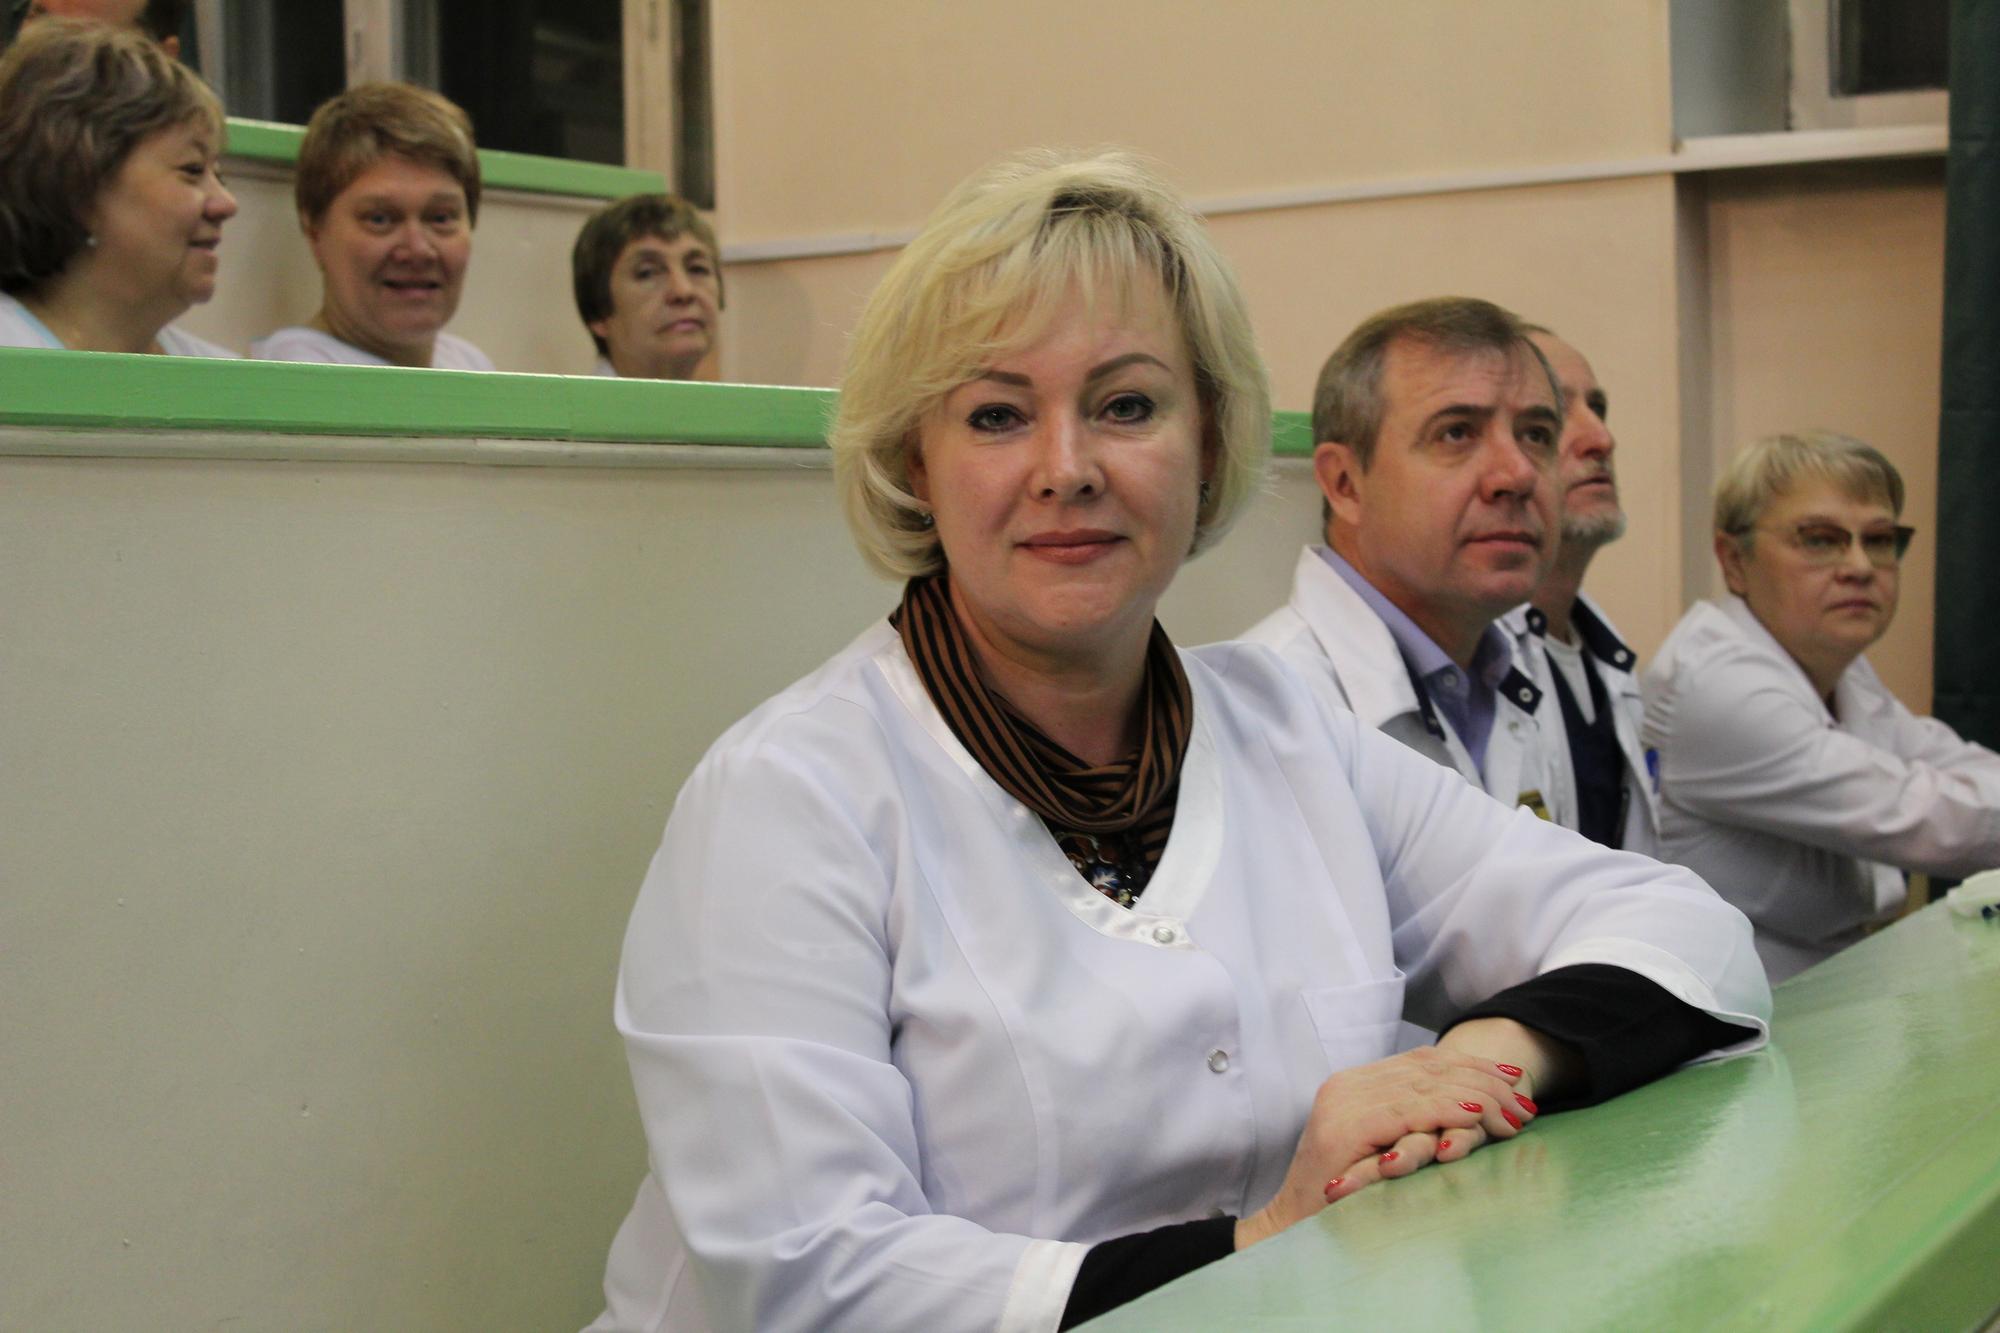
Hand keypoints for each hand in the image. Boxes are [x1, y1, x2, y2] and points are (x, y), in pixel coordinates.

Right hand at [1329, 1017, 1575, 1197]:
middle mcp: (1348, 1084)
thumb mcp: (1375, 1147)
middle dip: (1485, 1082)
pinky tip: (1476, 1116)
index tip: (1512, 1080)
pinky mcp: (1346, 1128)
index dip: (1472, 1067)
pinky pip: (1407, 1110)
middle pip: (1429, 1067)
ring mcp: (1345, 1103)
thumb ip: (1405, 1121)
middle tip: (1526, 1102)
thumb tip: (1462, 1106)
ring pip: (1425, 1085)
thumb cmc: (1337, 1195)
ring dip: (1477, 1098)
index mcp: (1354, 1083)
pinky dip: (1445, 1109)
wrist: (1290, 1222)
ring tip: (1514, 1112)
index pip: (1423, 1060)